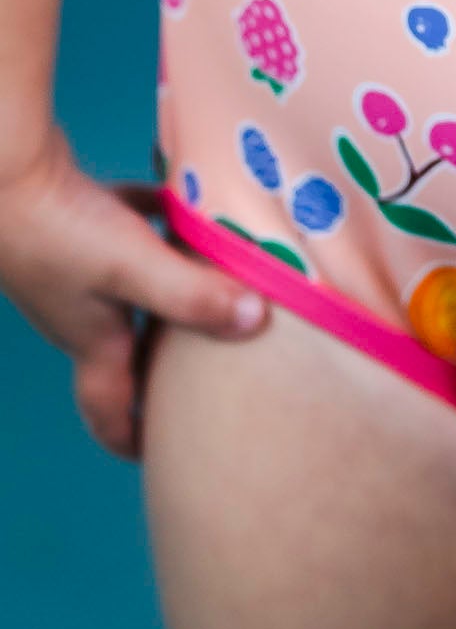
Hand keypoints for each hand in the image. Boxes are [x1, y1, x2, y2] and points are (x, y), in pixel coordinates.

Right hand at [0, 132, 269, 459]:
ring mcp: (74, 263)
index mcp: (92, 340)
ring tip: (217, 280)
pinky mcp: (73, 215)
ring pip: (132, 286)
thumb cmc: (60, 231)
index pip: (109, 409)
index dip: (132, 439)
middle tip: (213, 363)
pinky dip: (156, 218)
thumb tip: (257, 322)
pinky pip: (127, 223)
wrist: (2, 170)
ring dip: (170, 286)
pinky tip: (188, 198)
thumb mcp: (135, 268)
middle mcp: (81, 310)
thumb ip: (193, 296)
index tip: (165, 458)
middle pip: (127, 350)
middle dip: (165, 364)